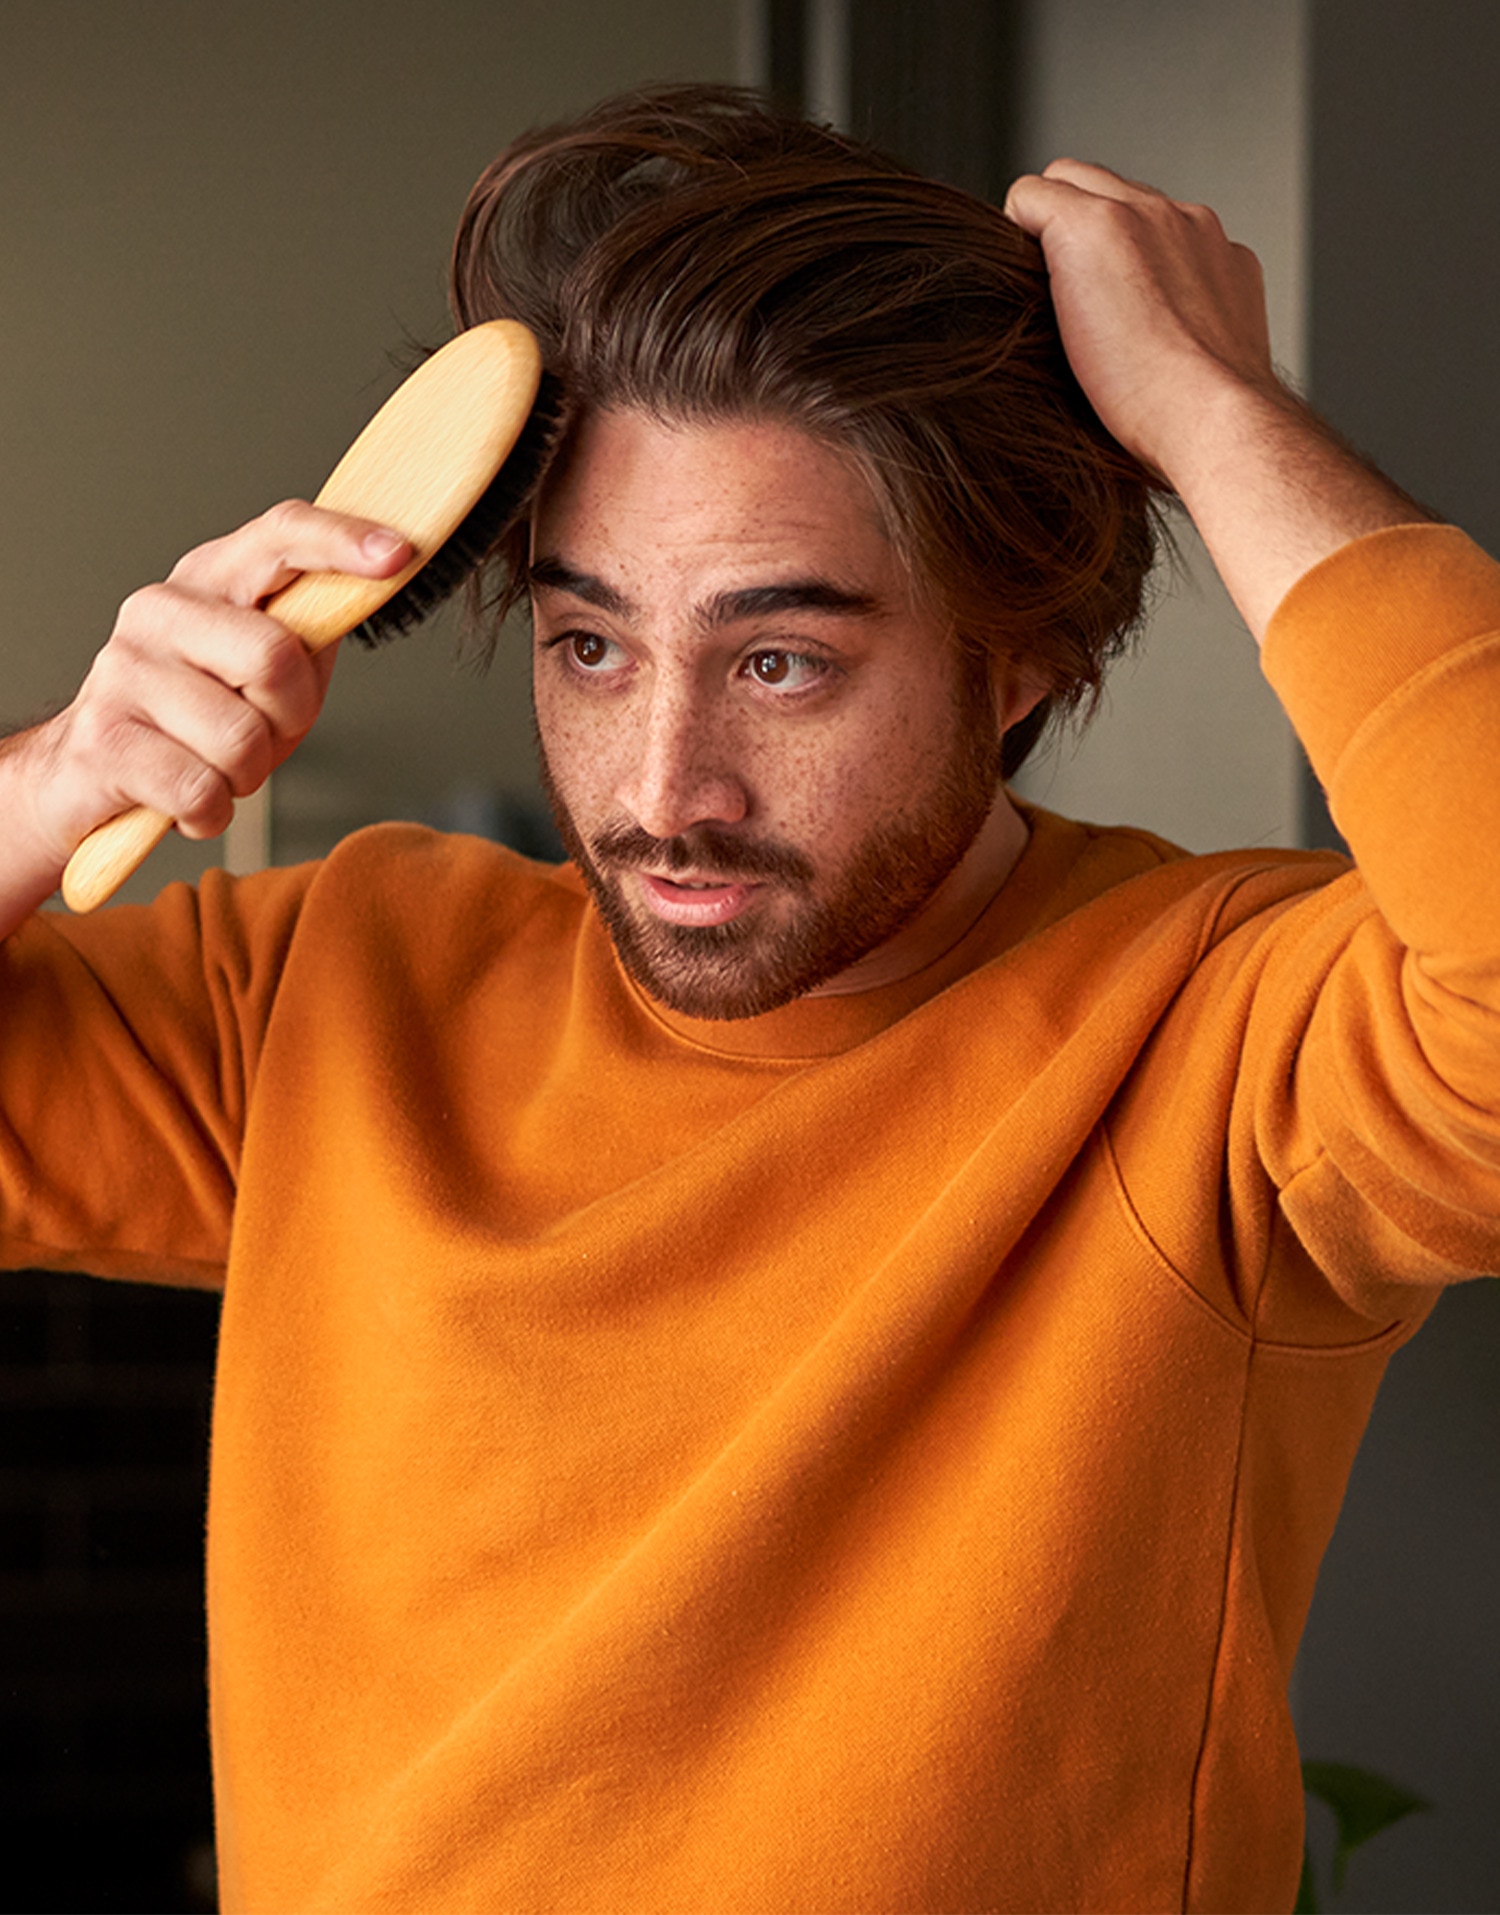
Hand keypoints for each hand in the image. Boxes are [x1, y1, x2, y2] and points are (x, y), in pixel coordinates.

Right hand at [7, 502, 409, 917]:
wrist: (86, 774)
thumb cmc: (196, 721)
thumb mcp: (264, 673)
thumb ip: (310, 634)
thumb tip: (367, 591)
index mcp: (209, 580)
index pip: (279, 536)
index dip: (341, 542)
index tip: (398, 553)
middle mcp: (159, 610)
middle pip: (274, 657)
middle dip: (288, 717)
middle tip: (262, 732)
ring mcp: (124, 671)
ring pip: (241, 739)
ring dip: (246, 774)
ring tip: (215, 765)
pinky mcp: (103, 740)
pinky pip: (202, 791)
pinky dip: (211, 813)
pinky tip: (189, 799)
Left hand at [1005, 160, 1420, 636]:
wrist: (1215, 422)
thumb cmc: (1202, 432)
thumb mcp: (1203, 377)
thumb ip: (1180, 348)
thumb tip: (1139, 382)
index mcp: (1216, 260)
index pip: (1152, 224)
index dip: (1111, 254)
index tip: (1092, 301)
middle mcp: (1186, 222)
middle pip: (1110, 188)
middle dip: (1075, 225)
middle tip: (1051, 295)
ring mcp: (1144, 214)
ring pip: (1071, 181)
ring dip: (1047, 229)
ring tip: (1034, 299)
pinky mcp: (1094, 225)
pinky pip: (1031, 197)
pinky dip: (1014, 230)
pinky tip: (1012, 282)